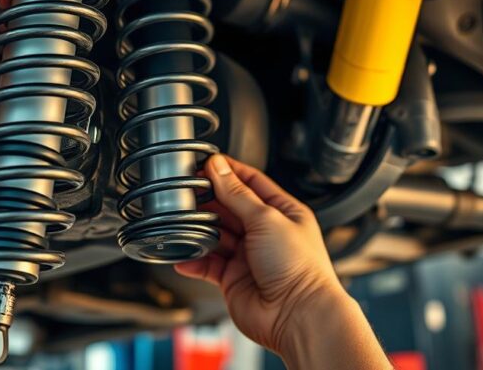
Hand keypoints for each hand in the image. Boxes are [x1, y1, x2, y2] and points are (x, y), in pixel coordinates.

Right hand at [176, 155, 390, 368]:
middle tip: (187, 192)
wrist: (298, 316)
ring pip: (216, 236)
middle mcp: (266, 233)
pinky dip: (194, 260)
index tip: (206, 164)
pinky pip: (208, 265)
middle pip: (230, 208)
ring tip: (182, 222)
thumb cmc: (300, 269)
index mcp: (282, 212)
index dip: (228, 172)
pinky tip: (182, 255)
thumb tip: (219, 168)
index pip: (251, 182)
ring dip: (199, 230)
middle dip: (209, 201)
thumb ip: (238, 194)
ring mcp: (249, 256)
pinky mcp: (234, 279)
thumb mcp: (267, 219)